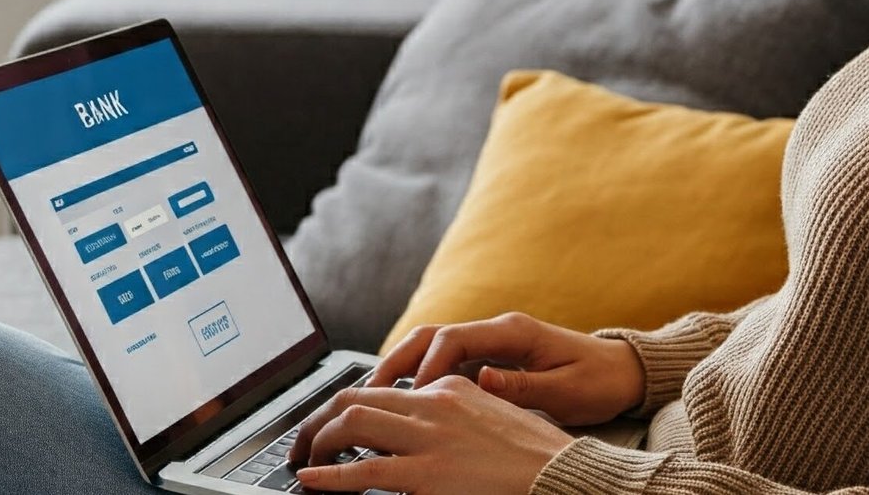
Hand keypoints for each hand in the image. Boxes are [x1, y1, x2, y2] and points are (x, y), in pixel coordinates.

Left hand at [286, 373, 575, 493]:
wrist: (564, 477)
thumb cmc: (539, 459)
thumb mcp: (496, 419)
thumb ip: (459, 418)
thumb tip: (426, 433)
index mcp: (452, 388)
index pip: (386, 387)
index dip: (351, 407)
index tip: (337, 426)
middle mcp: (436, 403)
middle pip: (358, 397)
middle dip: (321, 418)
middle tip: (306, 441)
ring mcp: (429, 439)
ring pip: (352, 423)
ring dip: (318, 440)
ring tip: (304, 459)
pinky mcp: (427, 475)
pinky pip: (363, 471)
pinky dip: (328, 475)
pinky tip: (311, 480)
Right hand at [361, 311, 645, 427]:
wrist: (624, 372)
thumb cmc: (599, 381)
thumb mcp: (565, 389)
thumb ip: (522, 384)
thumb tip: (482, 379)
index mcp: (514, 332)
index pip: (455, 338)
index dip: (427, 365)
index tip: (412, 394)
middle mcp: (499, 331)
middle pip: (434, 336)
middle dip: (398, 360)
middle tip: (369, 392)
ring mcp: (494, 343)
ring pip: (436, 348)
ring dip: (405, 368)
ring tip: (377, 398)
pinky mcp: (494, 358)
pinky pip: (450, 363)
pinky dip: (425, 378)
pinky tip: (408, 403)